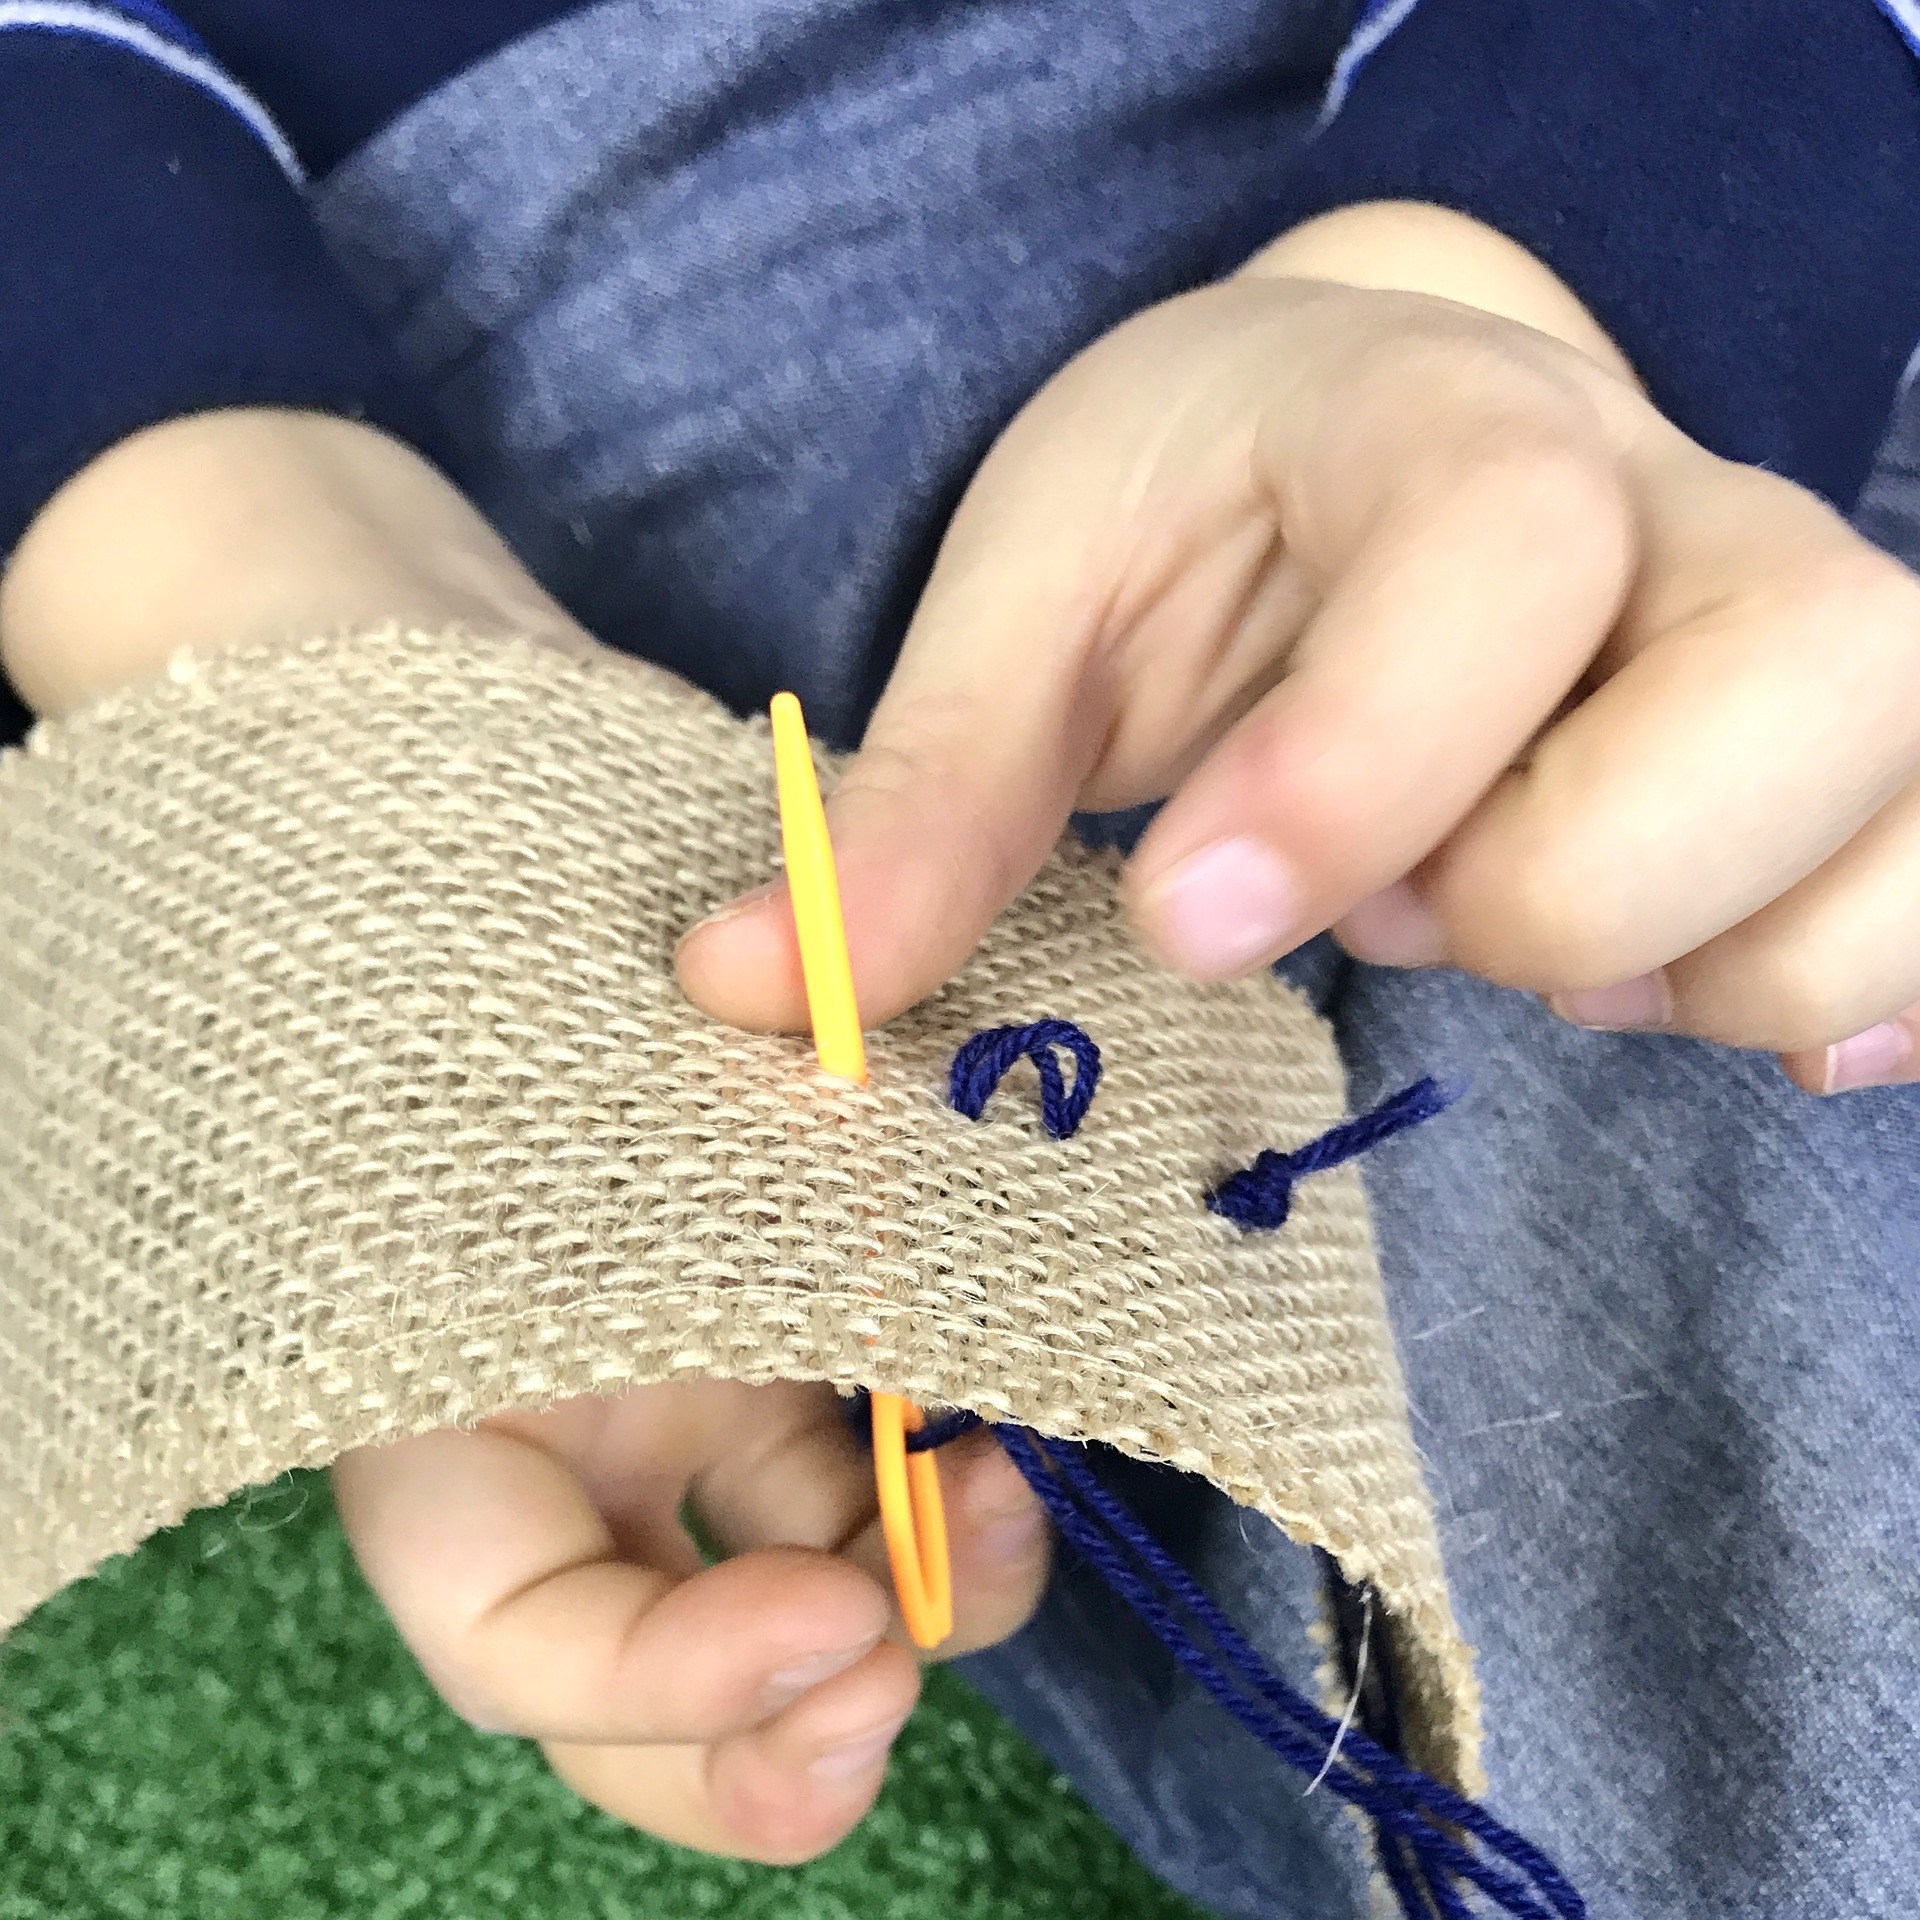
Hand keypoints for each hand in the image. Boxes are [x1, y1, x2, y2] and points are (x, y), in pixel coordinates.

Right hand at [0, 411, 1050, 1859]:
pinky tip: (1026, 1385)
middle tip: (912, 1652)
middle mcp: (561, 1392)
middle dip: (803, 1703)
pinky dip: (949, 1424)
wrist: (430, 739)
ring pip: (798, 1542)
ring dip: (916, 1568)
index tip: (844, 1626)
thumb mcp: (483, 1000)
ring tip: (1014, 1503)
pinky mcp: (782, 1257)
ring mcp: (679, 1334)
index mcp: (434, 1377)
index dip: (673, 1690)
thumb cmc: (418, 868)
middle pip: (669, 1647)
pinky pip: (873, 1396)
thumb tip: (788, 1120)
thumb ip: (637, 1134)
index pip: (521, 1639)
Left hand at [678, 208, 1919, 1094]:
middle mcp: (1688, 518)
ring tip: (1512, 909)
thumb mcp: (1035, 607)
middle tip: (1401, 892)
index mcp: (1453, 425)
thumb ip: (924, 792)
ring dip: (1669, 957)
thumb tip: (748, 991)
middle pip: (1779, 701)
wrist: (1385, 444)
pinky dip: (1805, 1001)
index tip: (1190, 909)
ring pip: (1883, 856)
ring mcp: (1820, 650)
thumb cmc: (1206, 512)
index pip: (1497, 555)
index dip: (1355, 769)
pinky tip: (1649, 966)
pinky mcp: (1876, 778)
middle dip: (1544, 878)